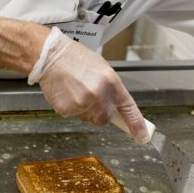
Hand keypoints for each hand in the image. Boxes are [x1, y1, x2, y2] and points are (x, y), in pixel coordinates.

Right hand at [28, 28, 154, 143]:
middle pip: (104, 119)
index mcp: (111, 82)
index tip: (143, 137)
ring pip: (87, 118)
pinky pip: (72, 116)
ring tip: (74, 89)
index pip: (128, 109)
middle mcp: (99, 95)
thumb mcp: (101, 69)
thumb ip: (110, 89)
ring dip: (83, 109)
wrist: (50, 55)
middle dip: (99, 113)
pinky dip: (69, 108)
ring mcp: (82, 104)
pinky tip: (65, 93)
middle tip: (89, 98)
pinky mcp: (67, 110)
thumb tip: (116, 107)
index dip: (136, 125)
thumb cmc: (75, 58)